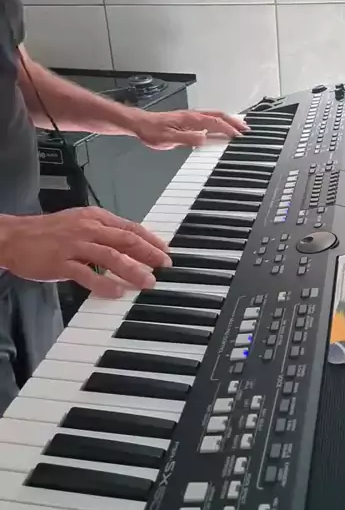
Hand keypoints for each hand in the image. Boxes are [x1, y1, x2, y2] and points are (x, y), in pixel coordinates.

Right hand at [0, 207, 170, 297]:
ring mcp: (74, 245)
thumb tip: (128, 244)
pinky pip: (87, 274)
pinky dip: (103, 284)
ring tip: (148, 282)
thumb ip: (103, 231)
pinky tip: (116, 292)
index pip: (129, 227)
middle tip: (165, 265)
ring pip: (111, 257)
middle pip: (125, 240)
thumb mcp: (79, 222)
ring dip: (132, 270)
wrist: (14, 237)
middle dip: (149, 253)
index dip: (150, 239)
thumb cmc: (47, 232)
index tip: (165, 249)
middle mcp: (88, 228)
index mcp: (94, 217)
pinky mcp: (61, 263)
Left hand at [133, 109, 248, 149]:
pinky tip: (219, 129)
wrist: (140, 124)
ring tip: (238, 128)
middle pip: (219, 116)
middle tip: (246, 129)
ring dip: (228, 121)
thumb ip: (188, 139)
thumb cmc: (151, 131)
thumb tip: (204, 138)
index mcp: (191, 119)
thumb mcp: (169, 138)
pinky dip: (219, 123)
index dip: (229, 129)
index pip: (216, 123)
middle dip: (234, 122)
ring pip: (214, 116)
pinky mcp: (187, 120)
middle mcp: (193, 116)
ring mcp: (190, 117)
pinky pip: (208, 119)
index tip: (240, 136)